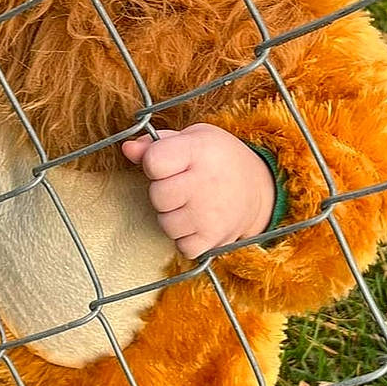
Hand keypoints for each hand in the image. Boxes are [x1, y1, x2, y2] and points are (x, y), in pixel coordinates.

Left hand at [121, 123, 275, 259]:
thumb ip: (157, 144)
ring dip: (173, 216)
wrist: (258, 189)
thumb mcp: (193, 139)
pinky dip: (186, 238)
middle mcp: (206, 182)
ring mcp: (210, 214)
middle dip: (163, 192)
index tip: (168, 164)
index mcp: (199, 150)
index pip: (154, 161)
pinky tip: (197, 222)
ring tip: (191, 204)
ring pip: (166, 224)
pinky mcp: (214, 238)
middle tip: (182, 186)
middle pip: (157, 196)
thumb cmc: (220, 159)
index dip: (154, 163)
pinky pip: (182, 246)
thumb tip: (128, 149)